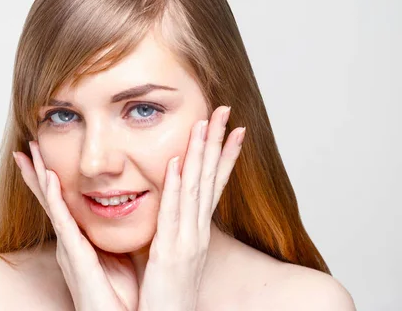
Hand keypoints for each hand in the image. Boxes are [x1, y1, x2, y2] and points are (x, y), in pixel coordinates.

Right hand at [13, 142, 138, 310]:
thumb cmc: (119, 295)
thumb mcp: (118, 255)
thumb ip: (115, 236)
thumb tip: (127, 212)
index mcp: (80, 240)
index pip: (63, 201)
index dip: (52, 177)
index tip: (44, 154)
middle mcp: (70, 241)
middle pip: (50, 198)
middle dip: (38, 171)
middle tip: (27, 146)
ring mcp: (69, 247)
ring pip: (52, 204)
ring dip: (41, 177)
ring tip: (29, 153)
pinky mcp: (74, 257)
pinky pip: (63, 223)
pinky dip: (55, 200)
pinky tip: (51, 181)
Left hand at [138, 106, 245, 310]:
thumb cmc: (167, 297)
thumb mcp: (174, 259)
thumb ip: (174, 234)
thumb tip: (171, 214)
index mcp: (198, 232)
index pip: (215, 186)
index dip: (225, 156)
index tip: (234, 130)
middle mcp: (198, 233)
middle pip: (210, 179)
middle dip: (218, 142)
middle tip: (225, 110)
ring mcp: (187, 242)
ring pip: (195, 189)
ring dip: (200, 154)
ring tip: (205, 122)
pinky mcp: (169, 254)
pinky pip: (172, 213)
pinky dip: (175, 186)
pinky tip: (175, 162)